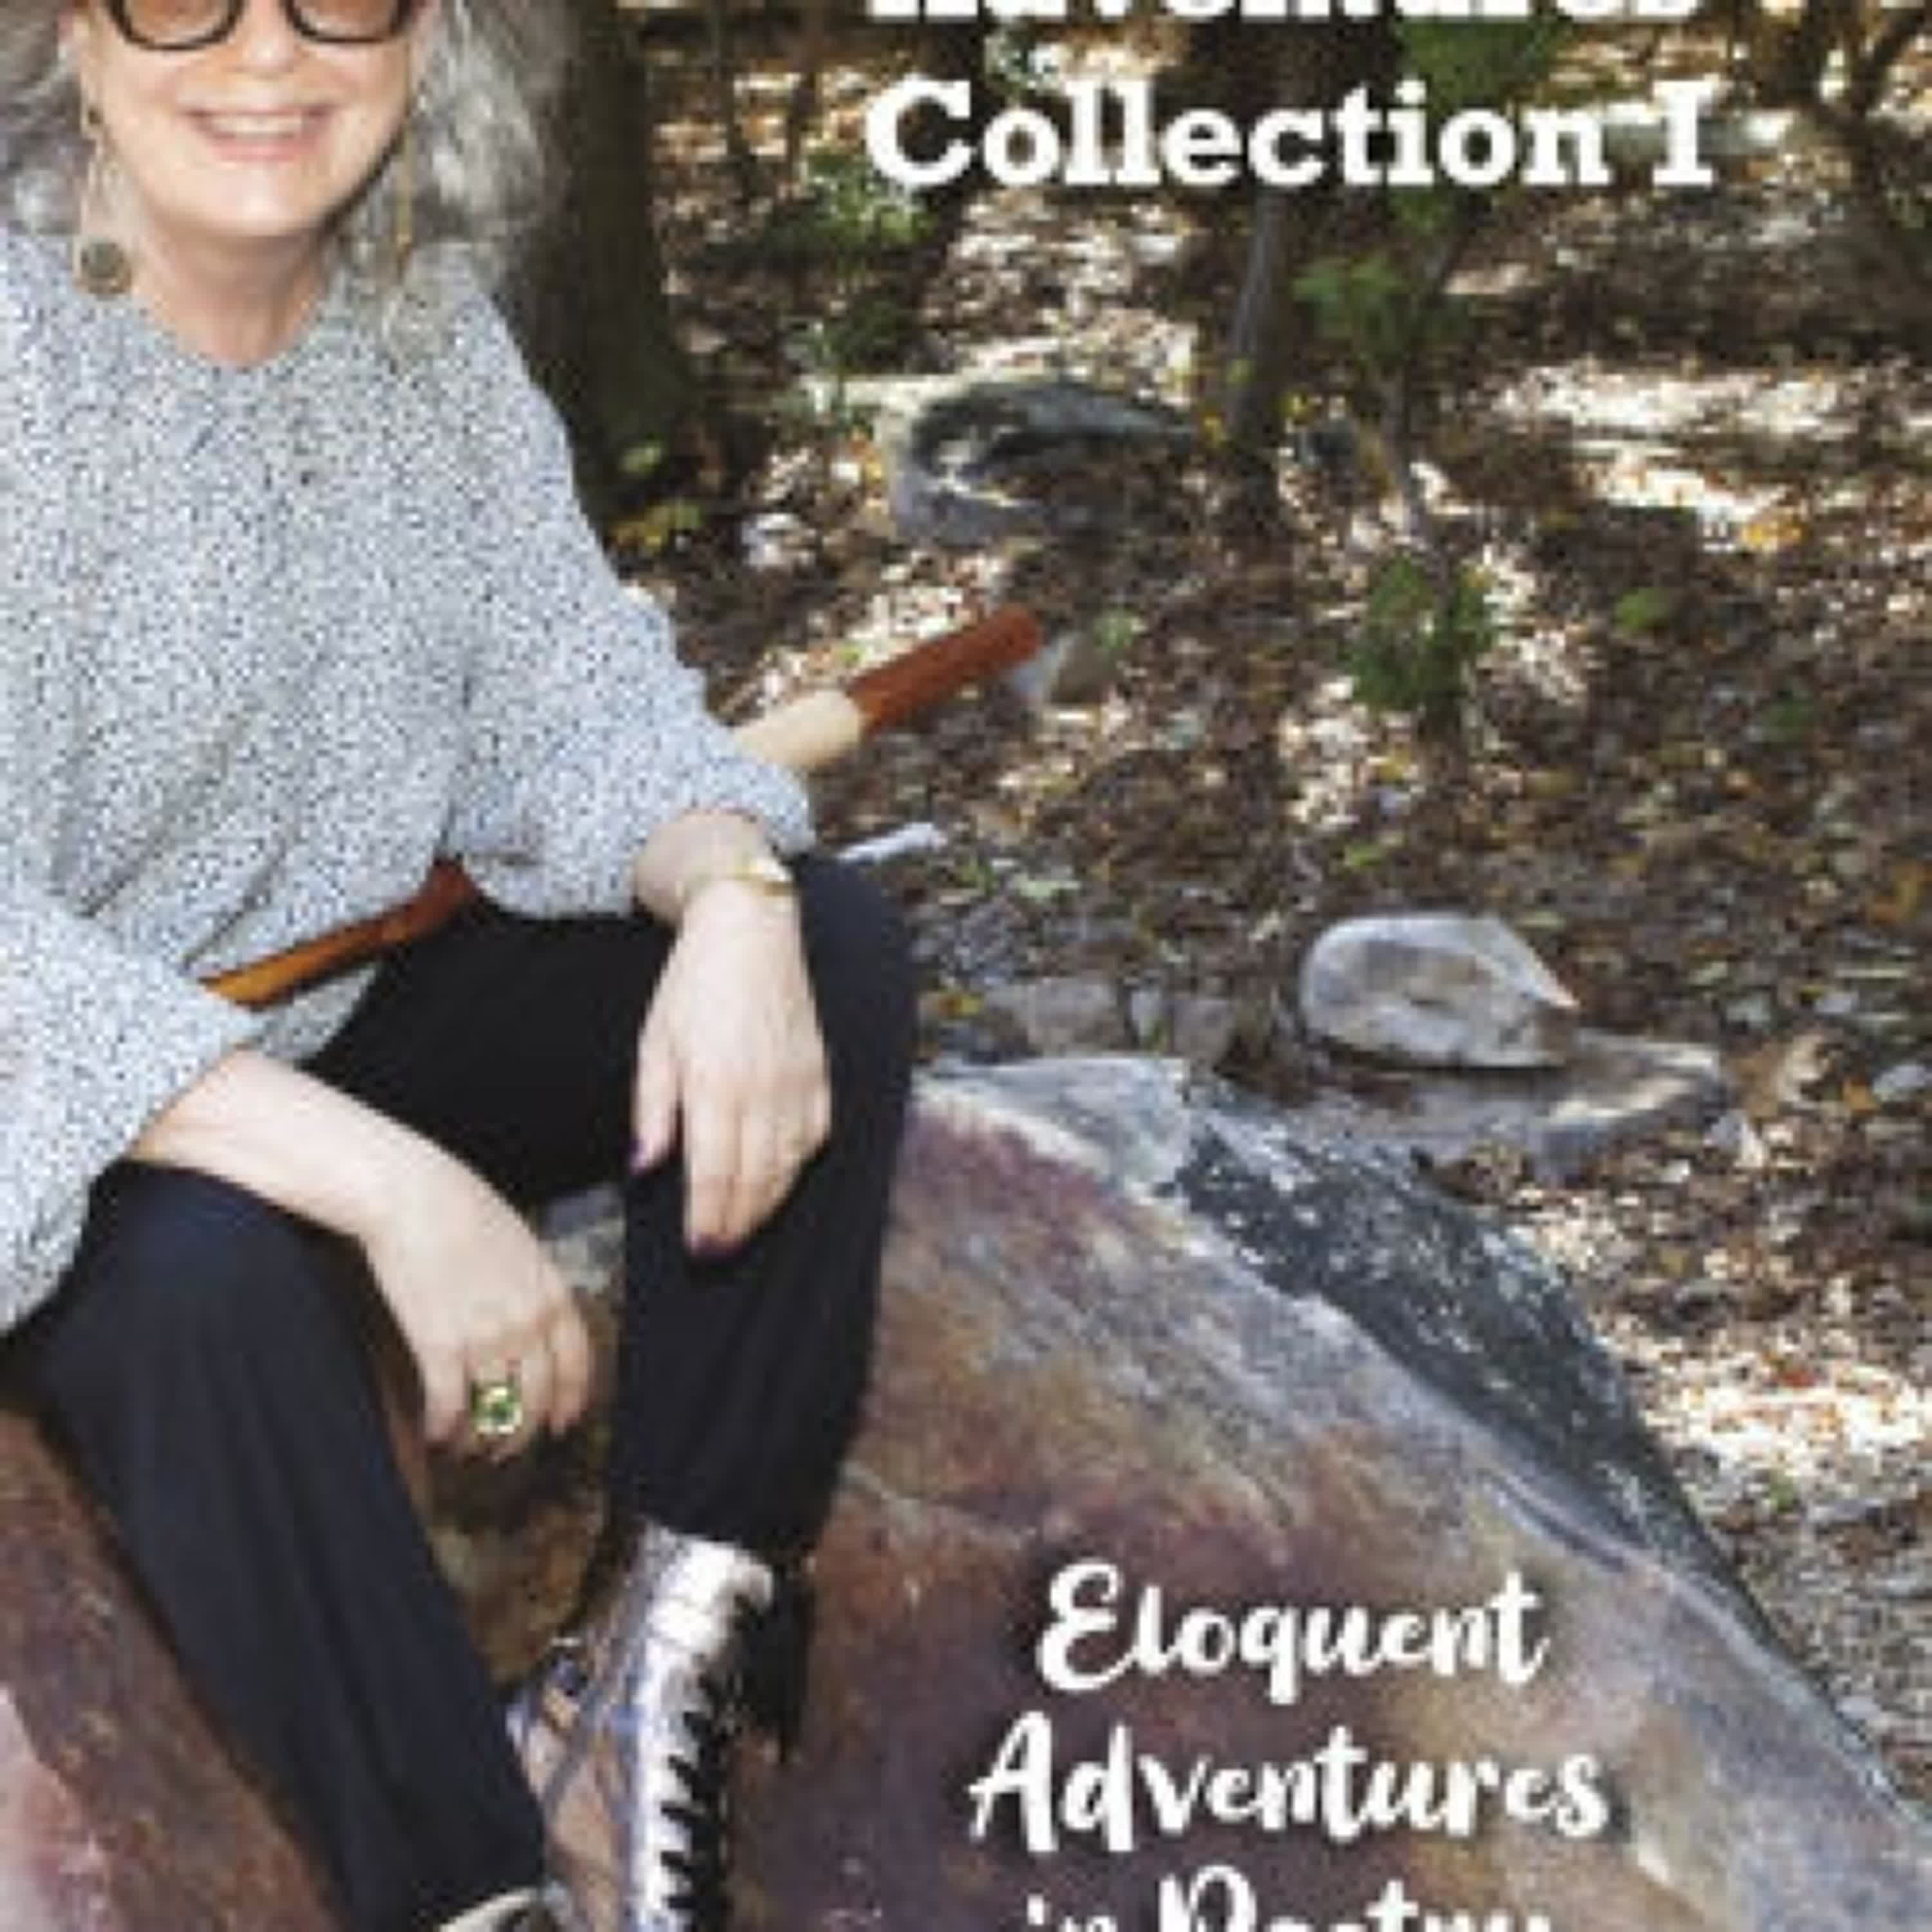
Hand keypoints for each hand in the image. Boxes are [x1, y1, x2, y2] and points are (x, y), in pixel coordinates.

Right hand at [359, 1145, 593, 1455]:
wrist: (413, 1195)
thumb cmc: (461, 1207)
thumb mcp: (519, 1244)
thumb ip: (530, 1287)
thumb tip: (529, 1322)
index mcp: (552, 1293)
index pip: (578, 1363)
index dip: (571, 1400)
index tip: (563, 1423)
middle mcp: (528, 1322)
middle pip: (537, 1398)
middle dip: (522, 1434)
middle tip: (505, 1451)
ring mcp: (486, 1337)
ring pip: (494, 1411)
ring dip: (478, 1439)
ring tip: (465, 1448)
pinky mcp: (440, 1345)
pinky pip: (449, 1406)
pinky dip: (442, 1428)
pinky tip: (434, 1435)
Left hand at [631, 883, 829, 1251]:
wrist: (752, 930)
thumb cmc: (693, 985)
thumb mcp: (654, 1043)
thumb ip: (652, 1110)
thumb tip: (644, 1167)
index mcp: (714, 1082)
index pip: (715, 1173)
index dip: (708, 1220)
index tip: (698, 1249)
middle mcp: (763, 1089)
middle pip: (756, 1180)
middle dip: (736, 1224)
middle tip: (717, 1251)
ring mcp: (798, 1083)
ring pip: (789, 1166)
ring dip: (766, 1205)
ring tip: (743, 1227)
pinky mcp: (820, 1075)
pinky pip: (814, 1138)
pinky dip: (796, 1169)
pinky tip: (777, 1182)